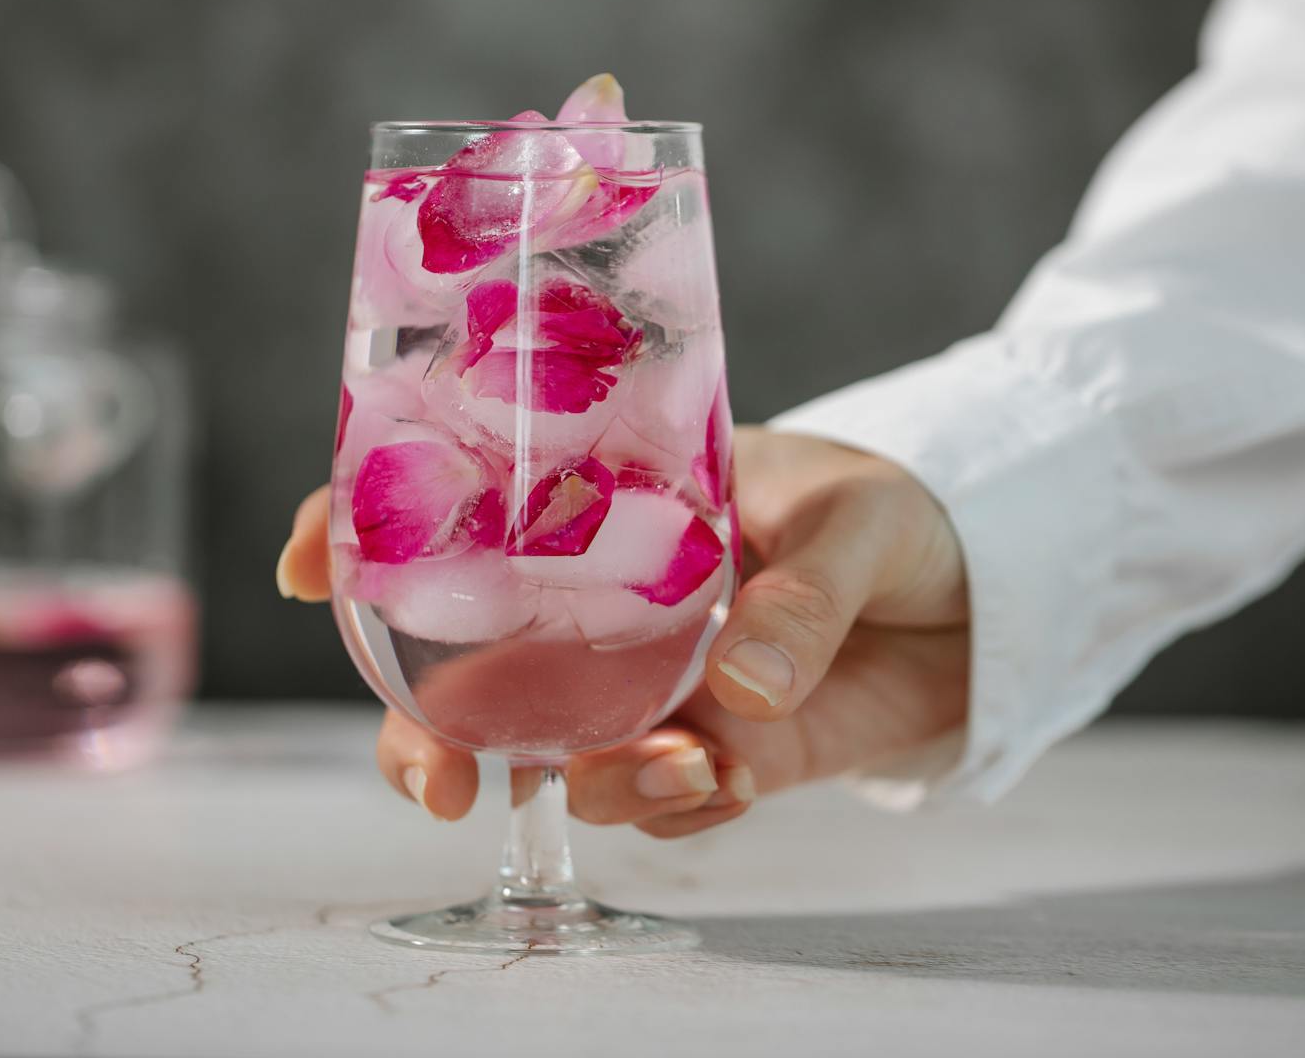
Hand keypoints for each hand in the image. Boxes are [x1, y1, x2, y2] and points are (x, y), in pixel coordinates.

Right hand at [277, 427, 969, 836]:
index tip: (308, 565)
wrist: (996, 588)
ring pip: (555, 747)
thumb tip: (739, 689)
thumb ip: (802, 596)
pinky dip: (669, 805)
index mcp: (615, 499)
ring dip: (569, 779)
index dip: (367, 526)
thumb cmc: (910, 506)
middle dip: (428, 726)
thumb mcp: (859, 518)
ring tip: (655, 770)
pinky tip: (712, 781)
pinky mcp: (725, 747)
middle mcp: (613, 598)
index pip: (467, 501)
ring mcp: (662, 679)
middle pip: (474, 661)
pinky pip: (662, 794)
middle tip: (441, 779)